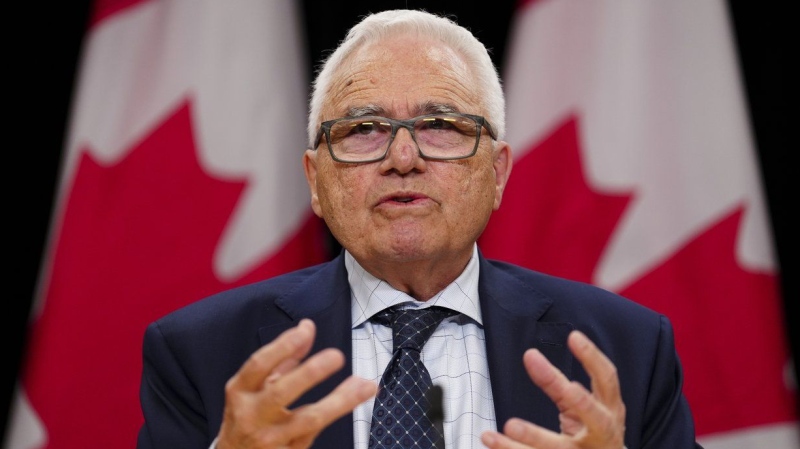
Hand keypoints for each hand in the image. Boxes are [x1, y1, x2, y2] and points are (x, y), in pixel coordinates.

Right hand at [216, 319, 377, 448]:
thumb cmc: (247, 416)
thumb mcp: (256, 386)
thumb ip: (283, 357)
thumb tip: (307, 328)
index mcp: (241, 391)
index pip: (259, 365)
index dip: (282, 346)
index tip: (305, 331)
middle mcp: (252, 416)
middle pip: (280, 393)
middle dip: (310, 373)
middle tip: (336, 356)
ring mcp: (269, 439)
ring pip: (308, 420)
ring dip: (340, 401)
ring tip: (365, 385)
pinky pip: (315, 435)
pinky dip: (337, 415)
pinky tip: (355, 402)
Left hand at [481, 330, 625, 448]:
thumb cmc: (593, 430)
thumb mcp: (582, 407)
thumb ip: (556, 383)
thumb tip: (530, 355)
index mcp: (609, 410)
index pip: (607, 379)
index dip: (593, 357)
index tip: (574, 336)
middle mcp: (603, 432)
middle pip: (597, 418)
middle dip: (584, 403)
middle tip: (570, 389)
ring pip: (560, 448)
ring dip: (534, 436)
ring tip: (508, 426)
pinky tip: (491, 441)